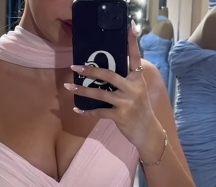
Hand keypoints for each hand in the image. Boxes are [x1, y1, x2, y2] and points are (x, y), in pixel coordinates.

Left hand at [66, 24, 164, 158]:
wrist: (147, 132)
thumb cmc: (139, 109)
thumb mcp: (137, 91)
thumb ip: (126, 80)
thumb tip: (105, 72)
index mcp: (137, 79)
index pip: (135, 57)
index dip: (132, 42)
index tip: (130, 26)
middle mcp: (133, 88)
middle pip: (110, 75)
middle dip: (91, 70)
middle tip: (75, 66)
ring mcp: (126, 102)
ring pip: (100, 93)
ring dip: (83, 90)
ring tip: (69, 85)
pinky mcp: (120, 116)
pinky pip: (99, 112)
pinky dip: (87, 111)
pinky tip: (77, 109)